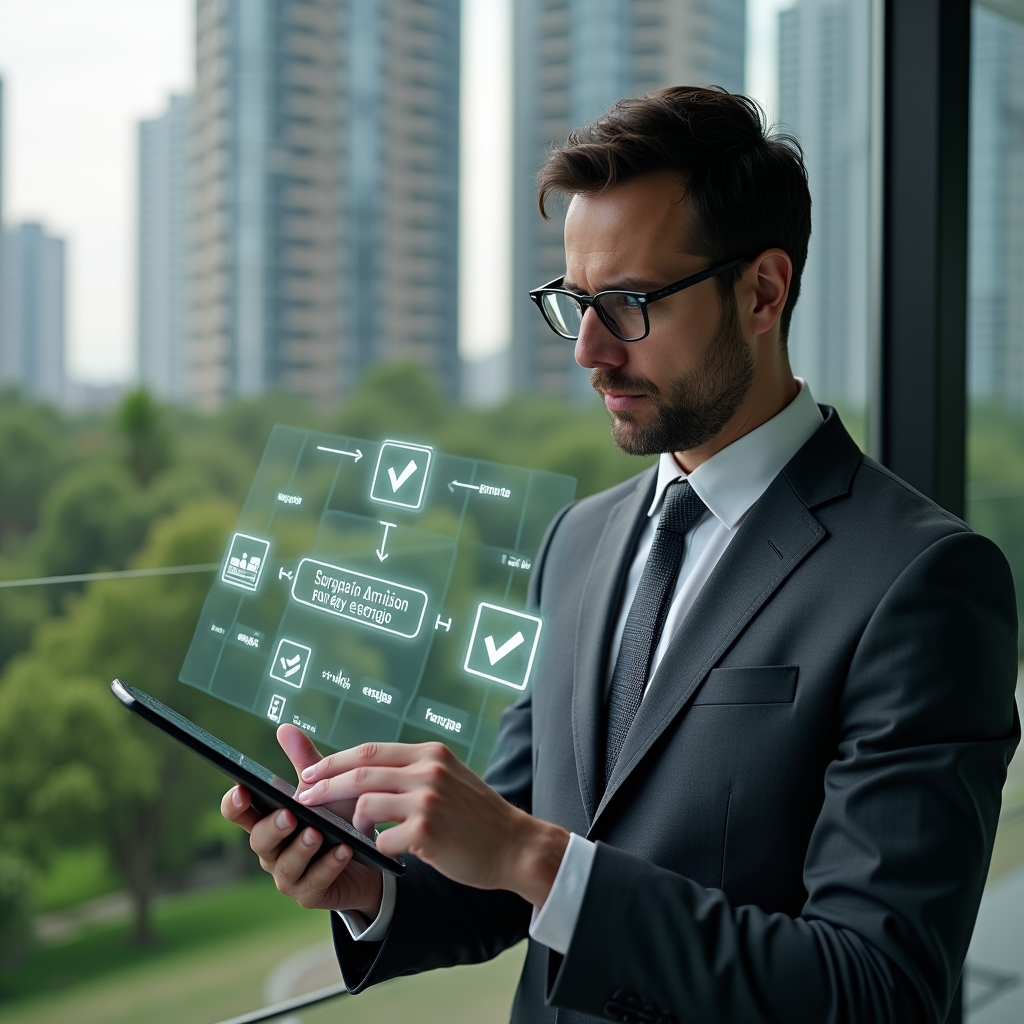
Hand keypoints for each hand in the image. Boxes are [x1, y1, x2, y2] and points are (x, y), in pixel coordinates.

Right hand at [220, 724, 383, 916]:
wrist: (367, 858)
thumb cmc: (338, 818)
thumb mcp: (324, 788)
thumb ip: (305, 761)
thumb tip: (285, 727)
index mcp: (267, 819)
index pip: (239, 812)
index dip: (235, 803)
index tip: (242, 790)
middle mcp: (271, 849)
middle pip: (259, 839)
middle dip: (273, 827)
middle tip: (289, 816)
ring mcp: (288, 874)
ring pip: (285, 864)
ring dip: (302, 848)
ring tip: (317, 833)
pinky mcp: (309, 893)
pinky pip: (315, 881)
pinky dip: (329, 864)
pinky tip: (344, 850)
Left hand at [297, 741, 568, 906]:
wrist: (515, 845)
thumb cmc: (476, 817)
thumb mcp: (449, 778)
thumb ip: (414, 770)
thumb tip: (366, 771)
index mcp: (430, 753)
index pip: (370, 750)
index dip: (335, 761)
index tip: (310, 772)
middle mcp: (428, 770)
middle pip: (360, 772)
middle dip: (325, 785)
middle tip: (303, 797)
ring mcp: (427, 799)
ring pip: (366, 805)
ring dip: (353, 822)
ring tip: (351, 833)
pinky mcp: (427, 831)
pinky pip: (383, 841)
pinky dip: (379, 848)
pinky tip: (388, 853)